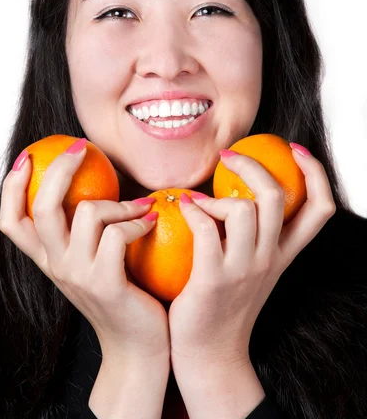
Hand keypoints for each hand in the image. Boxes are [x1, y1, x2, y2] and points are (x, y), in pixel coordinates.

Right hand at [0, 144, 170, 362]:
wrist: (138, 347)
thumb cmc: (122, 295)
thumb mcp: (92, 262)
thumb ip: (85, 232)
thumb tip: (96, 181)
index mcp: (49, 259)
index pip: (11, 222)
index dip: (12, 187)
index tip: (27, 157)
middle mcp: (56, 266)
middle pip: (43, 207)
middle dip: (60, 168)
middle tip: (81, 147)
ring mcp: (78, 276)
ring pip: (89, 213)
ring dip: (121, 202)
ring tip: (141, 206)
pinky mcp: (106, 284)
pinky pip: (118, 234)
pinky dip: (138, 222)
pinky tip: (152, 221)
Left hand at [168, 146, 335, 370]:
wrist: (210, 355)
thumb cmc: (225, 305)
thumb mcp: (253, 269)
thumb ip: (253, 236)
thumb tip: (236, 191)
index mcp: (284, 254)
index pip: (321, 208)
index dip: (315, 172)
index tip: (294, 149)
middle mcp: (270, 259)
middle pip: (277, 197)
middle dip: (252, 166)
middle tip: (228, 157)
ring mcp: (244, 269)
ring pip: (243, 209)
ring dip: (217, 195)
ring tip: (200, 201)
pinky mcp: (214, 278)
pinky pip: (206, 228)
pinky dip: (192, 209)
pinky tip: (183, 208)